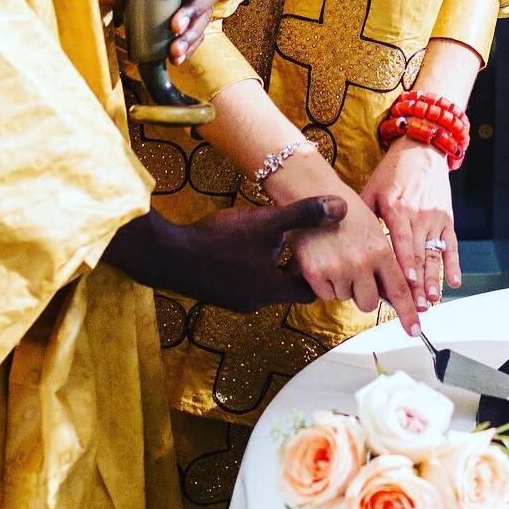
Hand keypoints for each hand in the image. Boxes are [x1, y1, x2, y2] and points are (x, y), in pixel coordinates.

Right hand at [104, 198, 347, 310]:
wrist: (169, 255)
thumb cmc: (220, 239)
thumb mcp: (266, 222)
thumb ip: (303, 215)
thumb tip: (340, 208)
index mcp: (271, 290)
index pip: (308, 290)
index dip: (322, 275)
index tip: (329, 257)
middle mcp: (254, 301)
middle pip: (286, 287)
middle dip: (296, 267)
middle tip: (308, 245)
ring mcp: (233, 299)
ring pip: (264, 282)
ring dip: (272, 264)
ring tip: (279, 239)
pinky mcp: (216, 291)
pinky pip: (243, 279)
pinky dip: (251, 265)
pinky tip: (245, 243)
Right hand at [289, 183, 420, 335]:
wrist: (314, 195)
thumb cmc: (346, 210)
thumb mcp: (374, 230)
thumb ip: (384, 259)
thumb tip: (391, 287)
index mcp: (381, 251)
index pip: (399, 290)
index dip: (408, 313)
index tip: (414, 330)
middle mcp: (362, 263)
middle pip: (369, 303)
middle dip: (365, 295)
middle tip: (357, 276)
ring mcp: (338, 270)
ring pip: (346, 298)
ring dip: (343, 285)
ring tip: (338, 258)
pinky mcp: (316, 274)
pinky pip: (326, 295)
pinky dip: (326, 284)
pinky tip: (325, 262)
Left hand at [360, 138, 459, 313]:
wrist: (421, 149)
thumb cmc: (392, 172)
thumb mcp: (372, 189)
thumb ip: (361, 215)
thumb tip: (341, 242)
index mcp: (396, 207)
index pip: (400, 240)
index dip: (403, 262)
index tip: (404, 282)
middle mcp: (417, 213)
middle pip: (418, 253)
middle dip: (417, 282)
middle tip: (416, 307)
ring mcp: (434, 216)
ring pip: (435, 253)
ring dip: (434, 278)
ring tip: (432, 300)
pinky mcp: (447, 217)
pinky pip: (451, 244)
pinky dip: (454, 264)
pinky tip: (454, 281)